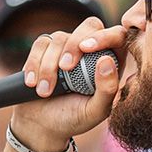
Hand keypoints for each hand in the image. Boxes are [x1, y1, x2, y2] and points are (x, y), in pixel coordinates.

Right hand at [13, 18, 126, 151]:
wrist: (42, 126)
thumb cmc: (74, 118)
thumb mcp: (95, 111)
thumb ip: (107, 90)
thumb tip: (107, 61)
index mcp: (112, 62)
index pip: (118, 35)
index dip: (105, 36)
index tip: (87, 48)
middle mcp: (91, 50)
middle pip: (90, 25)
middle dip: (75, 44)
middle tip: (65, 68)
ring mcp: (68, 47)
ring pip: (60, 37)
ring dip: (49, 66)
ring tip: (45, 92)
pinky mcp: (46, 49)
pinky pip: (40, 44)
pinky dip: (35, 64)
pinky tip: (33, 83)